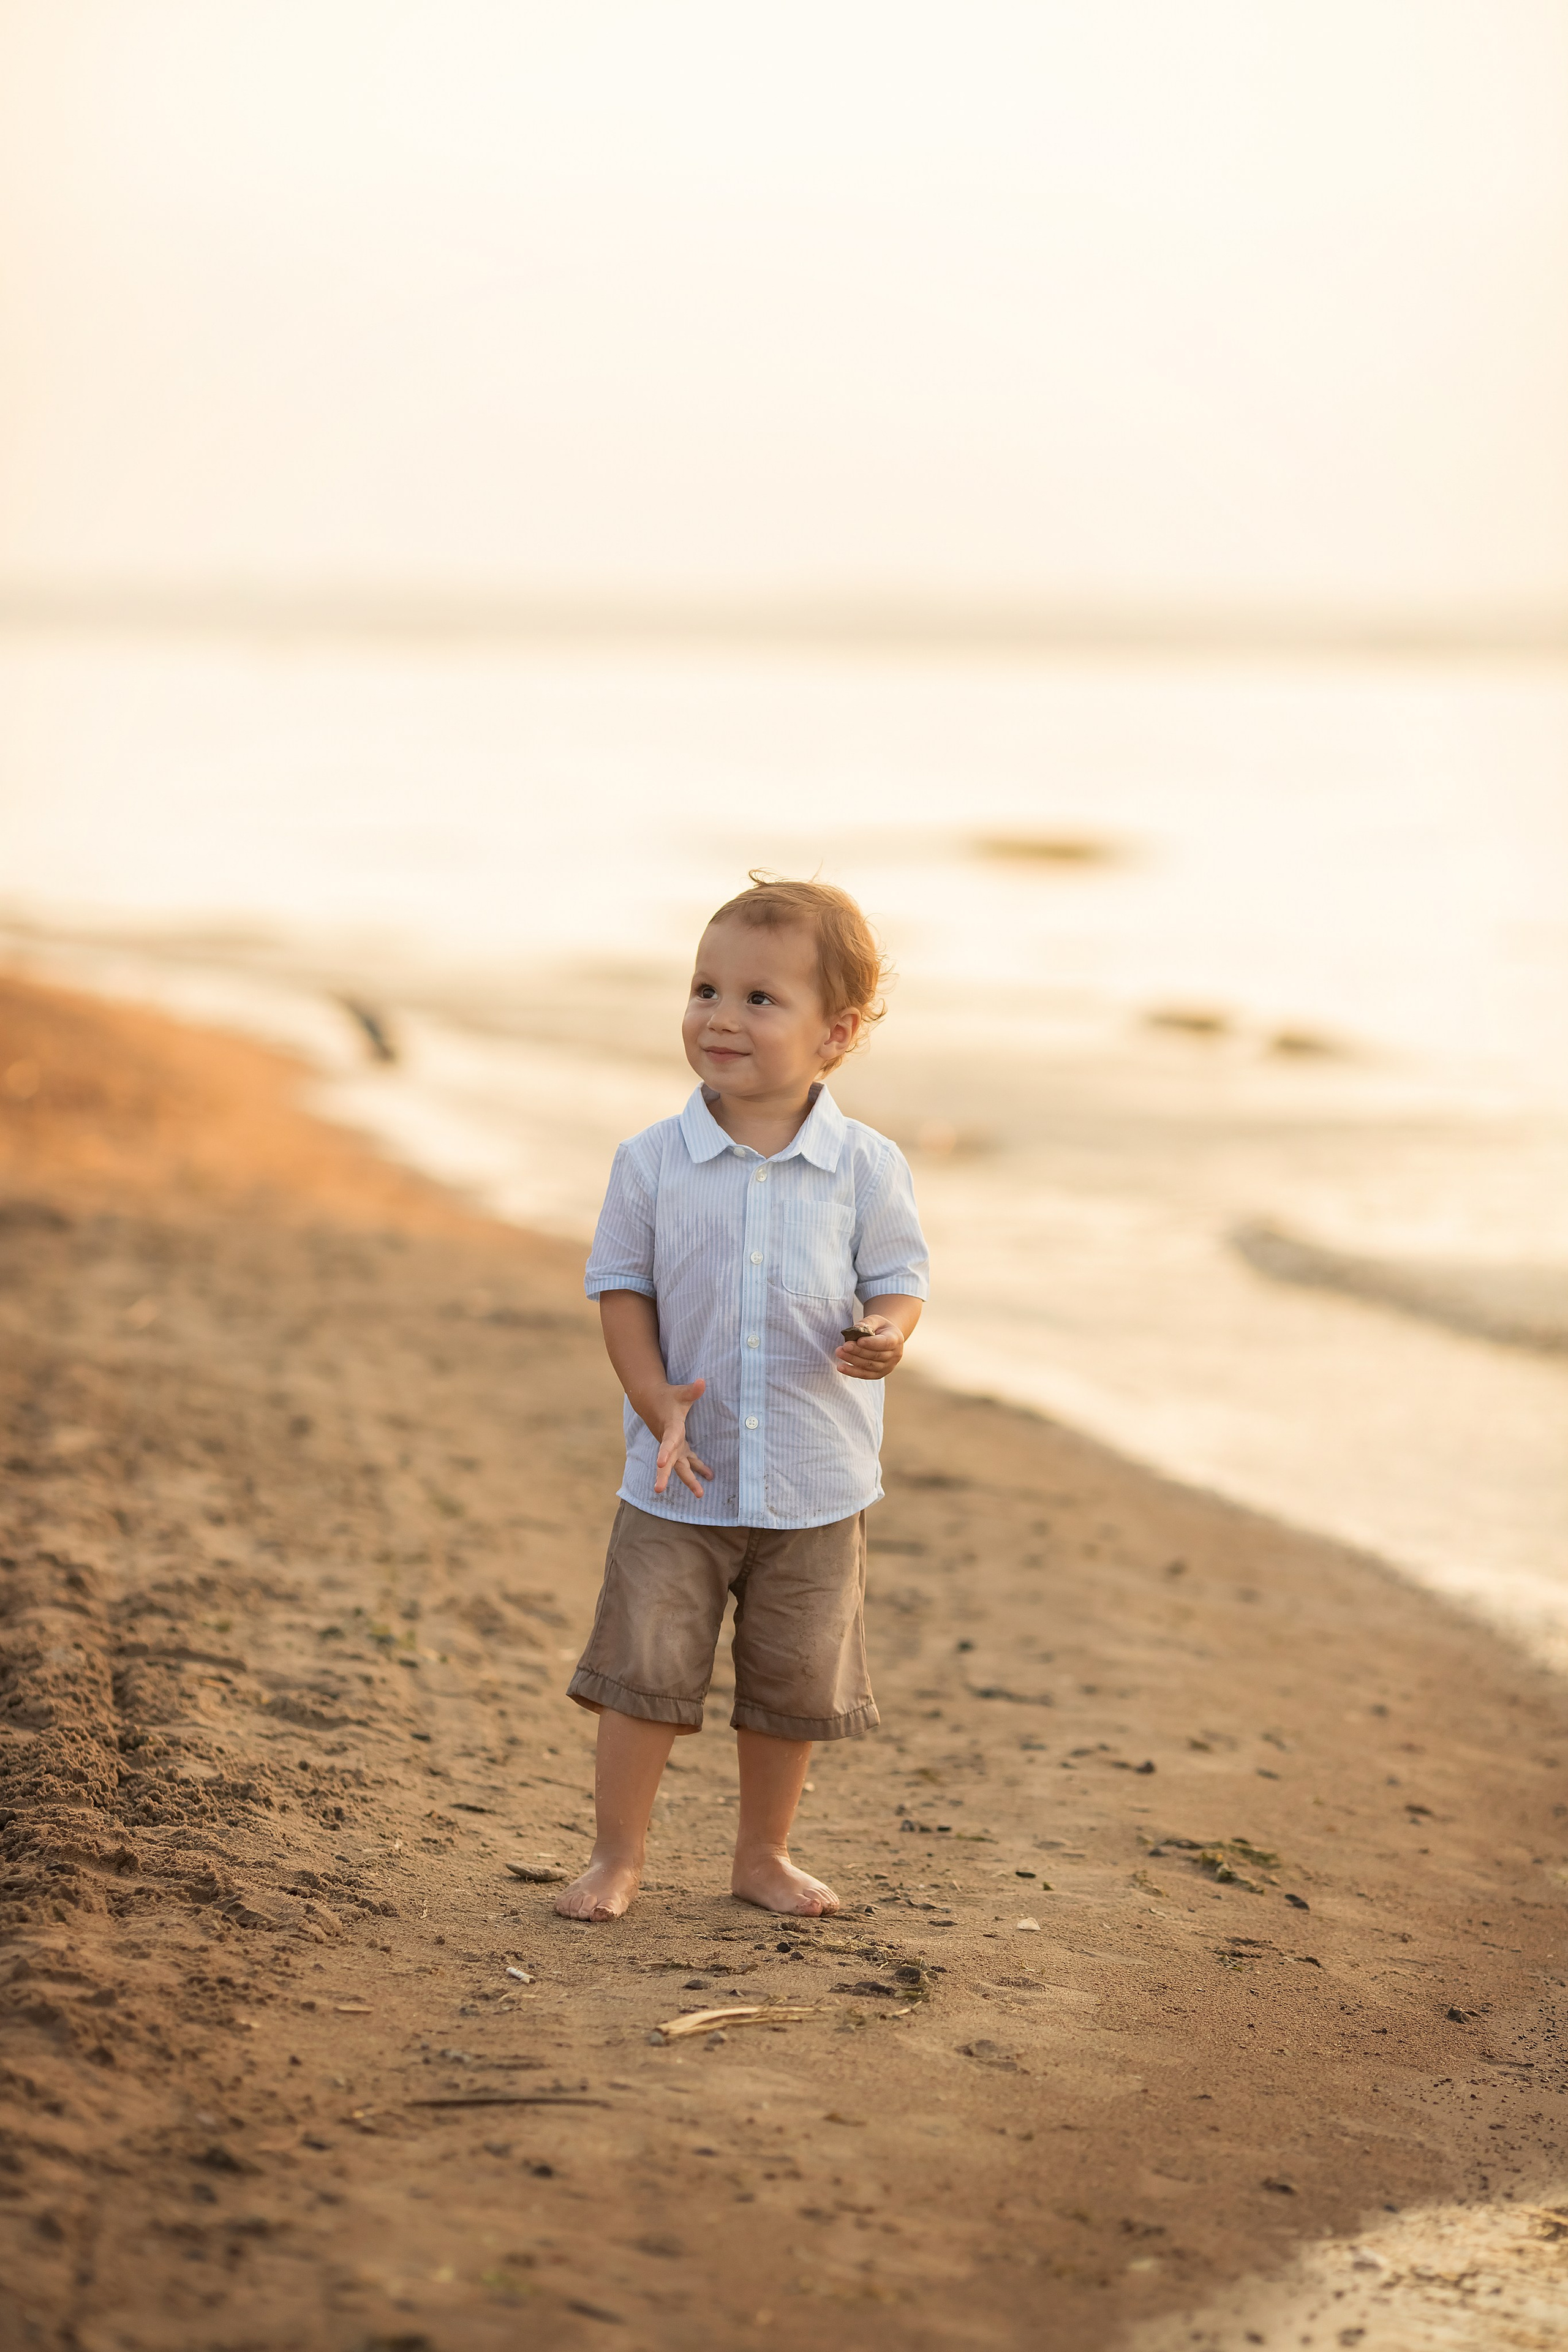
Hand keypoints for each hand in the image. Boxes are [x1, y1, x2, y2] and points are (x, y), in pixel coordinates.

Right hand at [653, 1378, 713, 1498]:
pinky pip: (687, 1461)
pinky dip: (697, 1468)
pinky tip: (709, 1476)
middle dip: (665, 1476)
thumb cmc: (668, 1397)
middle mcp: (669, 1441)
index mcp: (670, 1428)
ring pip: (679, 1466)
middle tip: (659, 1490)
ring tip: (700, 1493)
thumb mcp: (680, 1393)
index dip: (665, 1452)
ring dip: (689, 1479)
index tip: (660, 1463)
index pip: (667, 1442)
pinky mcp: (677, 1447)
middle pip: (668, 1461)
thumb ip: (692, 1390)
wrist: (652, 1401)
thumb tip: (702, 1382)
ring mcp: (672, 1446)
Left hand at [833, 1319, 904, 1381]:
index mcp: (896, 1339)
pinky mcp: (879, 1374)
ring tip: (840, 1353)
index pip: (885, 1343)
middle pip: (875, 1355)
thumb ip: (867, 1323)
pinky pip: (865, 1375)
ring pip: (869, 1366)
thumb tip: (856, 1329)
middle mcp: (894, 1355)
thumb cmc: (880, 1328)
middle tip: (844, 1346)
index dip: (872, 1343)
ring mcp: (887, 1367)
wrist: (886, 1338)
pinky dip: (852, 1371)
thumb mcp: (876, 1320)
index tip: (859, 1340)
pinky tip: (841, 1367)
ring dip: (853, 1361)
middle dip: (858, 1351)